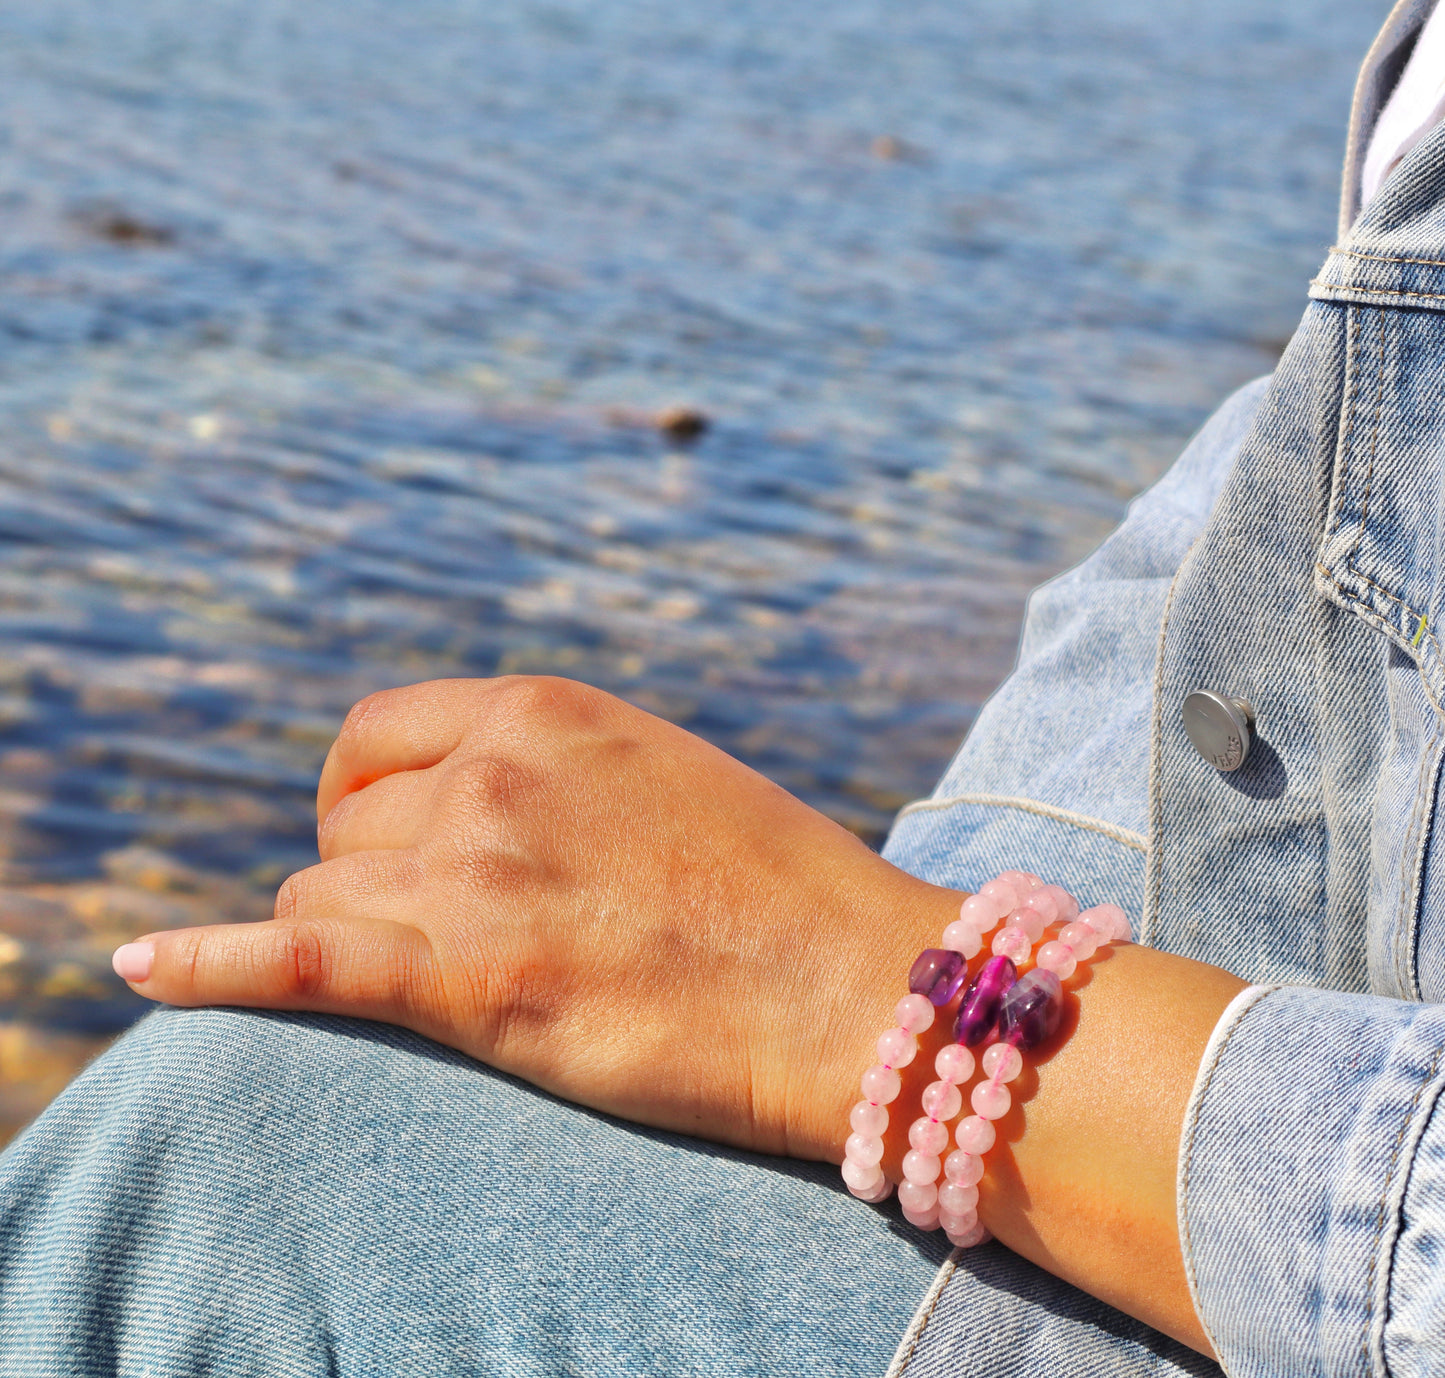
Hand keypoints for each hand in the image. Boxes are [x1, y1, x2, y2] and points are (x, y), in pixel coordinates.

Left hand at [111, 676, 961, 1160]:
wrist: (856, 985)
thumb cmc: (778, 890)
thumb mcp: (658, 779)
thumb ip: (552, 774)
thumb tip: (462, 804)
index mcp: (544, 712)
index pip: (374, 735)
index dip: (361, 798)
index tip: (378, 846)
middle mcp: (492, 775)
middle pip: (339, 830)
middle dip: (367, 883)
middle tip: (442, 941)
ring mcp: (473, 873)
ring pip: (318, 904)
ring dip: (352, 947)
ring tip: (443, 987)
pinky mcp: (465, 980)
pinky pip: (290, 964)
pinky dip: (204, 969)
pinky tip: (135, 969)